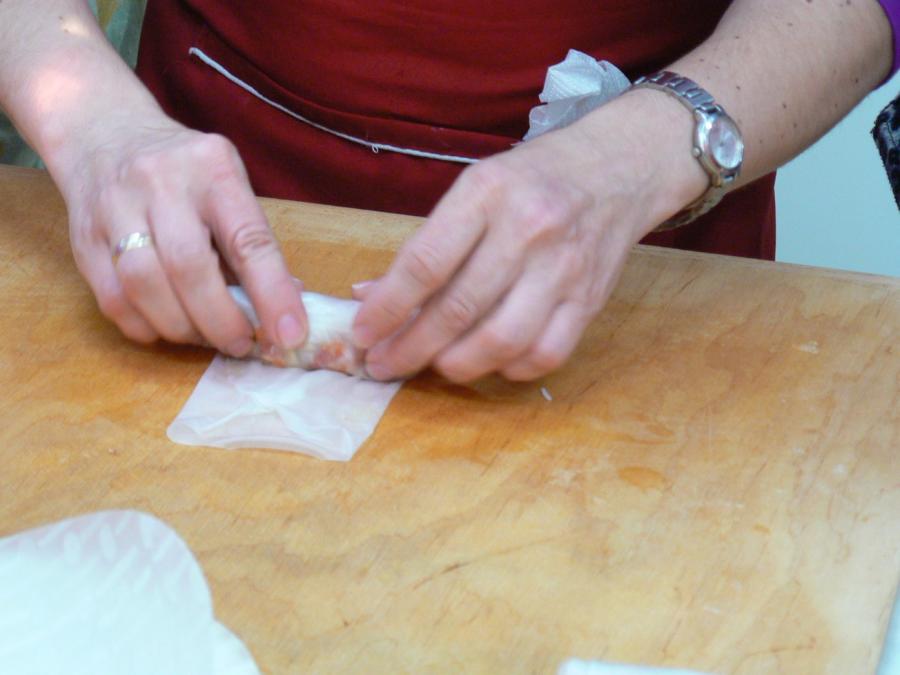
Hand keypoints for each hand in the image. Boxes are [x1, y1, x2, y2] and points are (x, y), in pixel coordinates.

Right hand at [61, 114, 306, 355]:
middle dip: (221, 322)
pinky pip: (113, 299)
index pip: (248, 240)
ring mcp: (115, 207)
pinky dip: (145, 327)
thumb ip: (252, 243)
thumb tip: (285, 310)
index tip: (290, 335)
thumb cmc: (185, 172)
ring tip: (205, 338)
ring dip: (182, 329)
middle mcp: (161, 183)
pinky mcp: (83, 237)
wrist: (104, 132)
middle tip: (241, 344)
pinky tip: (166, 327)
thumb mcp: (228, 186)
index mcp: (213, 170)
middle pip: (190, 268)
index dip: (272, 294)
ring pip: (145, 287)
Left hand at [353, 90, 705, 381]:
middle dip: (411, 348)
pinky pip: (545, 354)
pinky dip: (510, 369)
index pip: (425, 264)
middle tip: (385, 364)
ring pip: (501, 341)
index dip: (387, 308)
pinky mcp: (590, 299)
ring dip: (457, 366)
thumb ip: (427, 245)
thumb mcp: (474, 190)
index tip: (364, 334)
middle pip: (458, 309)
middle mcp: (527, 230)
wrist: (616, 168)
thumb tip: (370, 295)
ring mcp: (564, 268)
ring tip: (435, 366)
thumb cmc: (532, 179)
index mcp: (487, 193)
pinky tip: (492, 361)